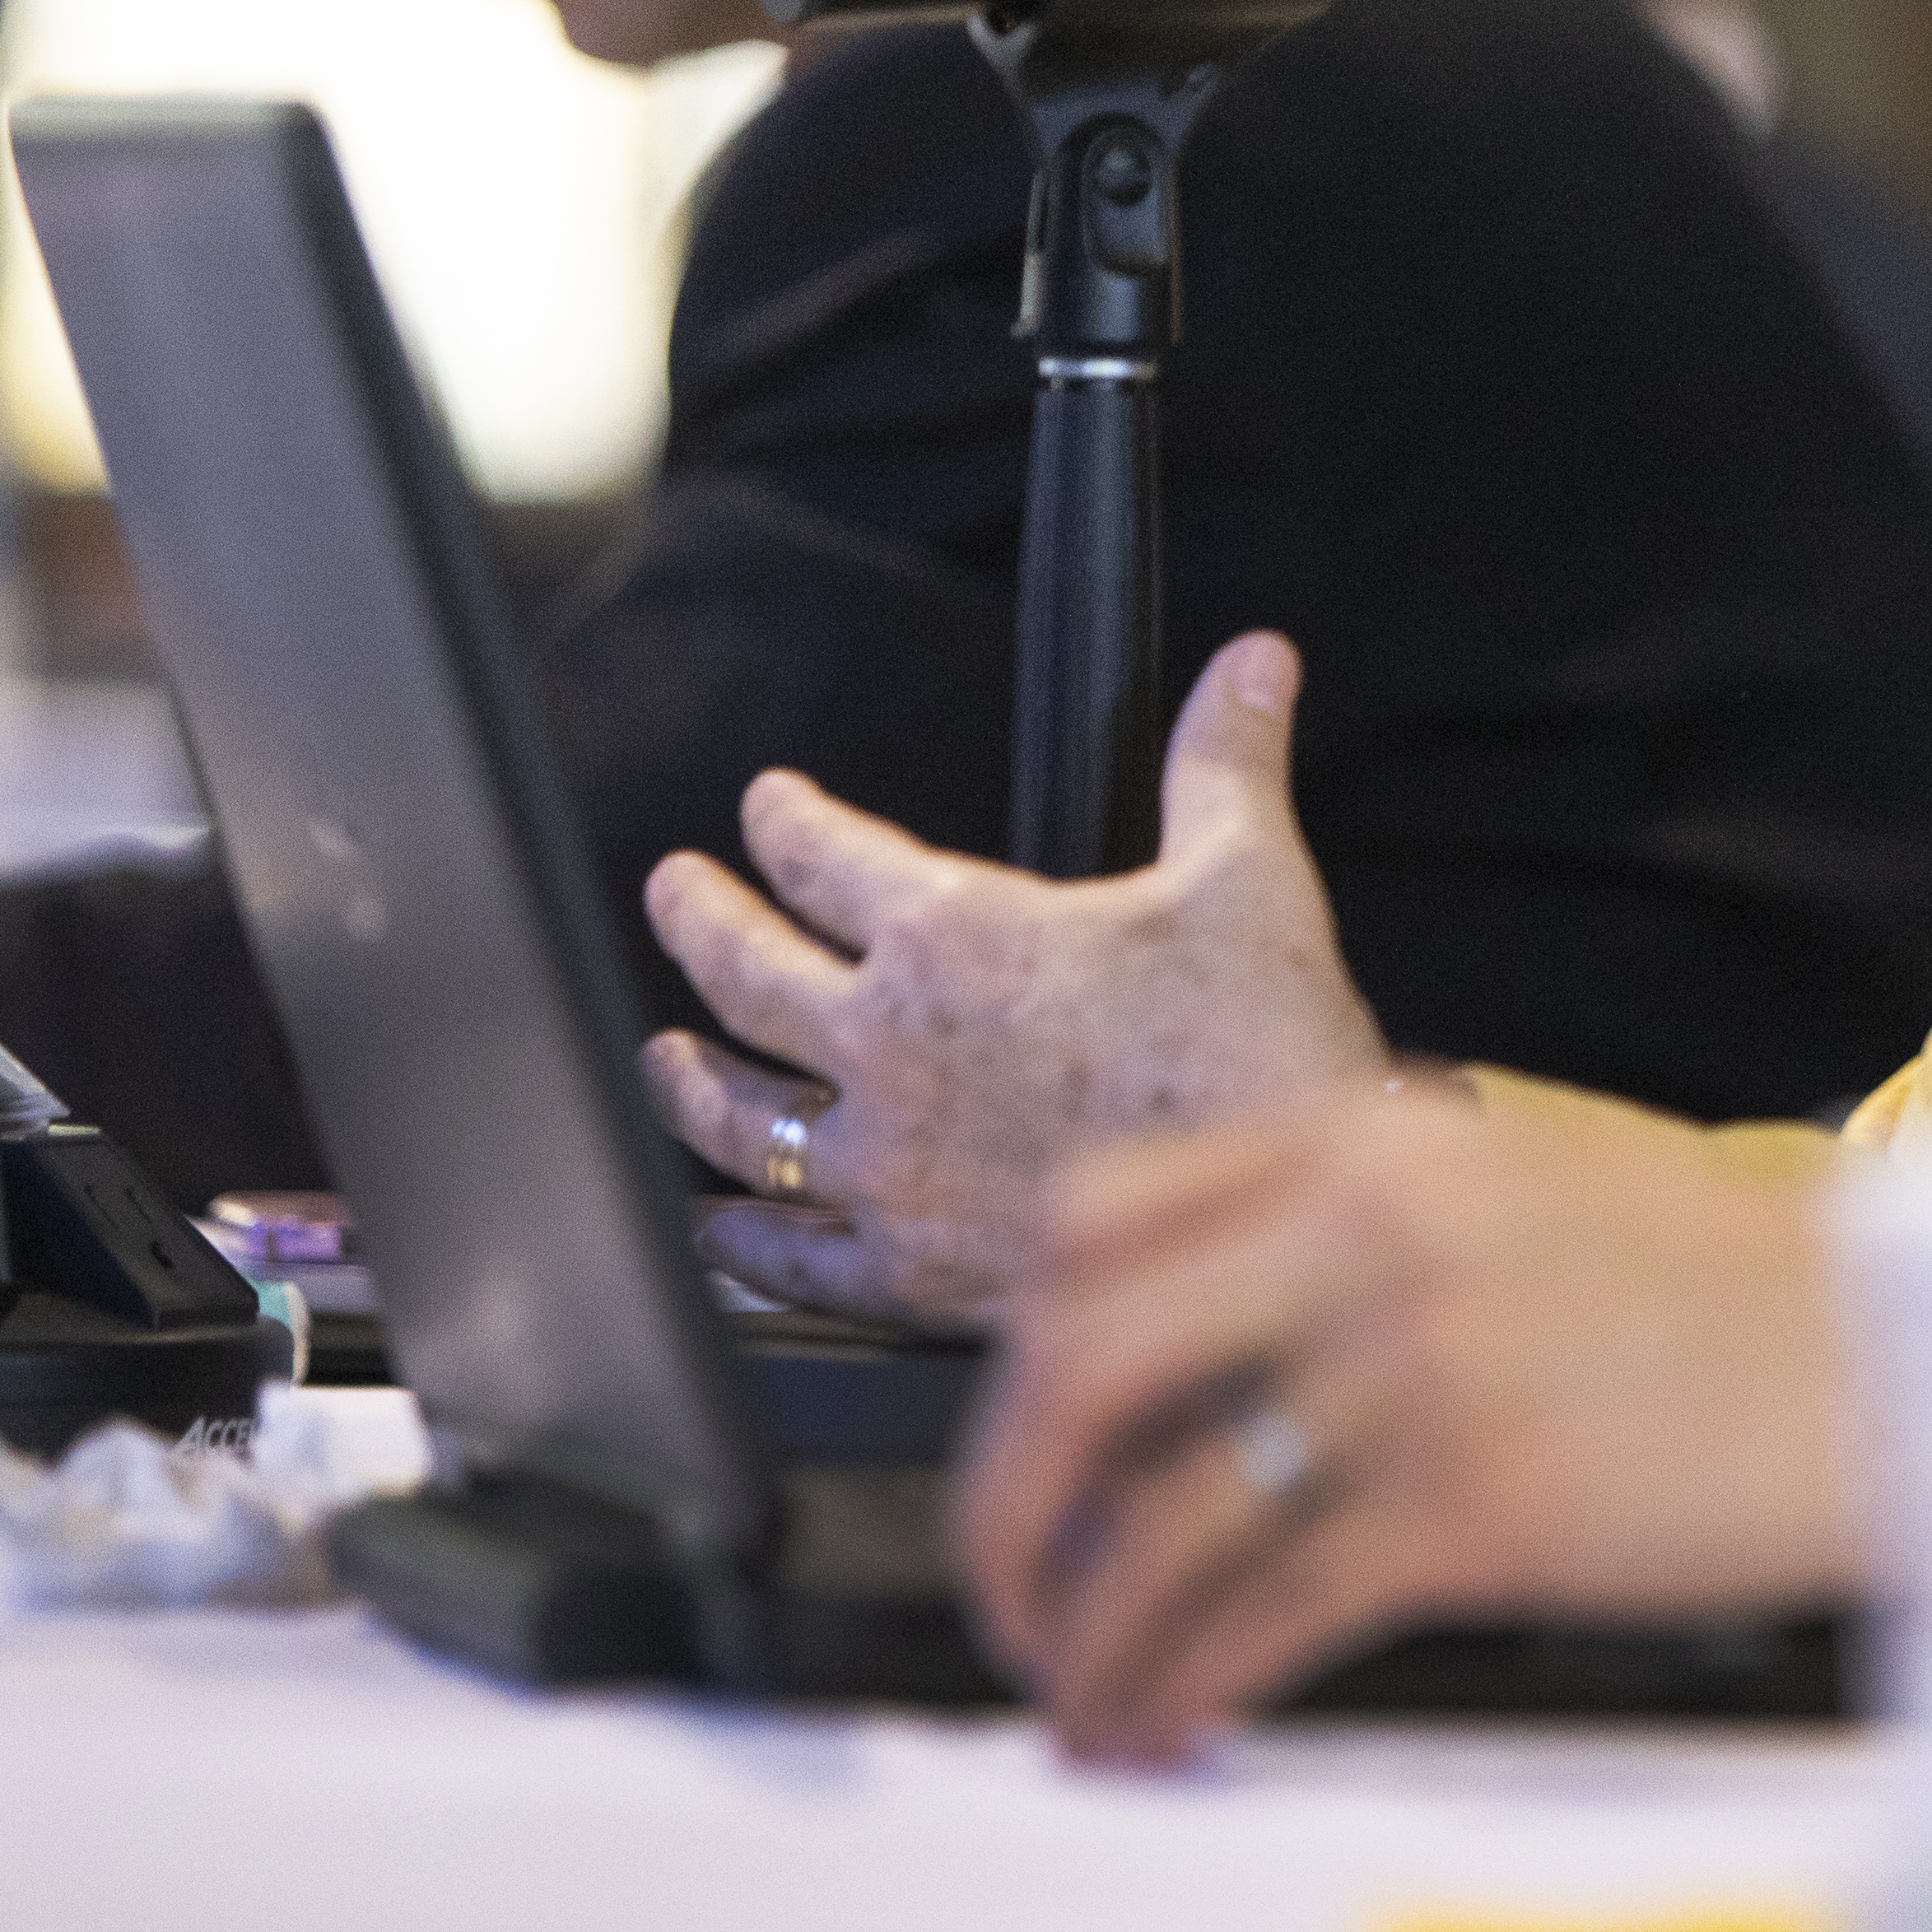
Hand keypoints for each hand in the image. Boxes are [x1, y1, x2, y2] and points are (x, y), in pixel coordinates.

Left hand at [636, 633, 1391, 1321]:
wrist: (1266, 1221)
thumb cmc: (1261, 1047)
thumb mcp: (1250, 877)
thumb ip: (1225, 760)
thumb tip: (1255, 662)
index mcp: (954, 934)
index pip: (822, 854)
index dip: (784, 818)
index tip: (769, 804)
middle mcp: (891, 1045)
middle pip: (743, 971)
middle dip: (696, 918)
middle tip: (673, 891)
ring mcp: (889, 1165)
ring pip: (742, 1117)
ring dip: (689, 1081)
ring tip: (664, 1061)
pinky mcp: (909, 1268)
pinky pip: (792, 1255)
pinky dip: (743, 1240)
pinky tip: (722, 1229)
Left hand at [958, 1079, 1857, 1761]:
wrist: (1911, 1353)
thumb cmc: (1742, 1294)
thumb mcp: (1531, 1186)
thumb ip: (1371, 1224)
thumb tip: (1218, 1340)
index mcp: (1373, 1139)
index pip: (1094, 1217)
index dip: (1020, 1351)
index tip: (1027, 1441)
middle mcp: (1368, 1234)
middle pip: (1078, 1366)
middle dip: (1004, 1509)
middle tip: (1005, 1593)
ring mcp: (1413, 1370)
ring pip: (1151, 1519)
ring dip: (1081, 1638)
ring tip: (1079, 1703)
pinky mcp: (1469, 1508)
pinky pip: (1255, 1619)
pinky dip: (1177, 1691)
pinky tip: (1167, 1730)